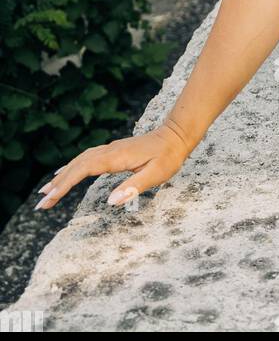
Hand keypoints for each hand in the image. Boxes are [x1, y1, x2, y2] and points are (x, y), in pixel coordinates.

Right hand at [34, 119, 192, 211]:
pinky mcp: (113, 151)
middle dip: (57, 185)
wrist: (176, 135)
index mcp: (116, 157)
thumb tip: (110, 202)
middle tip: (40, 204)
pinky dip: (72, 167)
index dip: (63, 185)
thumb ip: (134, 187)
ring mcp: (110, 150)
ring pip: (79, 161)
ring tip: (46, 192)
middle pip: (76, 166)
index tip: (48, 200)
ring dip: (62, 176)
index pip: (82, 171)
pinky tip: (65, 172)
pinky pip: (86, 159)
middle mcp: (109, 151)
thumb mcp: (157, 175)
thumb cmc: (168, 157)